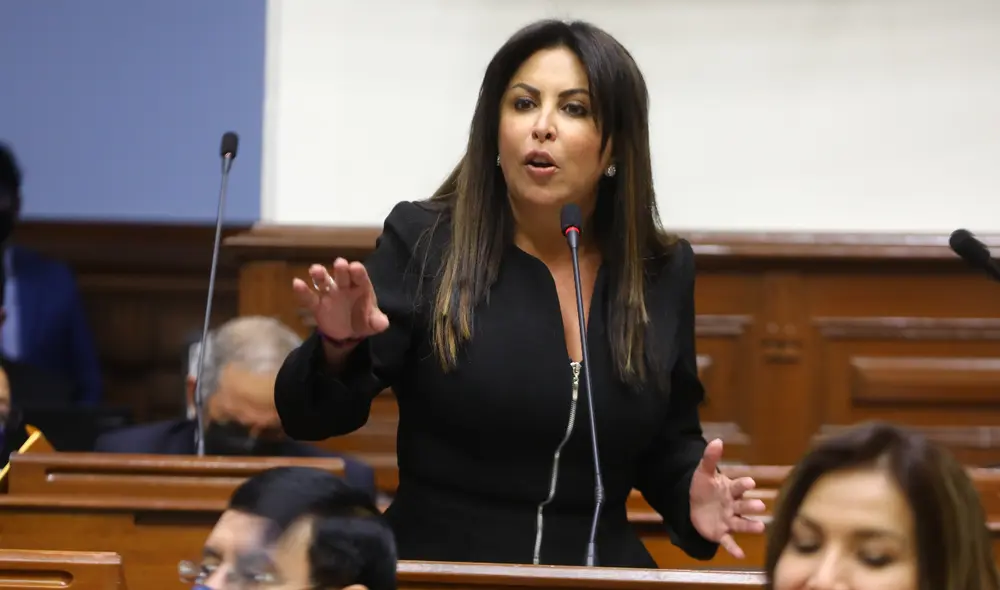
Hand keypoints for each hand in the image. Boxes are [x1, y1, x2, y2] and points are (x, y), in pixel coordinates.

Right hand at [291, 258, 388, 340]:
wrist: (348, 332)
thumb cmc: (363, 320)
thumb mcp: (373, 323)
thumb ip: (377, 322)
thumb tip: (382, 323)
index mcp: (360, 287)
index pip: (360, 277)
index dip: (358, 272)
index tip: (355, 267)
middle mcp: (344, 286)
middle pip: (342, 276)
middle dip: (341, 270)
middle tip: (340, 263)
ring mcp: (329, 294)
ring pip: (324, 282)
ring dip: (320, 276)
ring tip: (315, 269)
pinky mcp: (317, 305)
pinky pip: (309, 298)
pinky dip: (302, 291)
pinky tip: (296, 283)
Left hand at [689, 439, 766, 557]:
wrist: (692, 505)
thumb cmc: (703, 488)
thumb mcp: (703, 473)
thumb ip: (710, 459)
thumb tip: (717, 440)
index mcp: (730, 490)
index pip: (739, 486)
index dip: (744, 484)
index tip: (749, 483)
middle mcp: (733, 506)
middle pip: (744, 505)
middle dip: (751, 506)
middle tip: (759, 506)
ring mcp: (729, 520)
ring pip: (741, 523)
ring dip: (750, 526)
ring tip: (760, 528)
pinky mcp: (721, 533)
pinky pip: (728, 541)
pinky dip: (734, 548)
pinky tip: (740, 555)